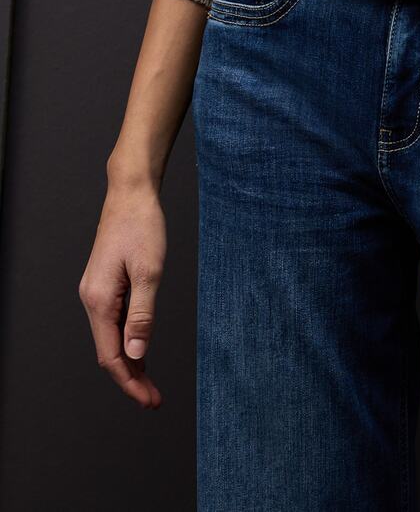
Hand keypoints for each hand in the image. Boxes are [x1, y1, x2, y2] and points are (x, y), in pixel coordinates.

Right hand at [78, 177, 165, 408]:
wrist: (131, 192)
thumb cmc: (142, 226)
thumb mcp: (149, 271)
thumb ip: (142, 316)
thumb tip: (137, 355)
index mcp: (99, 301)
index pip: (111, 356)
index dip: (130, 381)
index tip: (149, 400)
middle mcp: (92, 300)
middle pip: (109, 352)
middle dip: (131, 377)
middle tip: (154, 398)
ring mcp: (96, 292)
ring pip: (110, 338)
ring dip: (130, 361)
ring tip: (149, 382)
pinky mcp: (105, 284)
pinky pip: (113, 322)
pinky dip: (127, 340)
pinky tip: (141, 349)